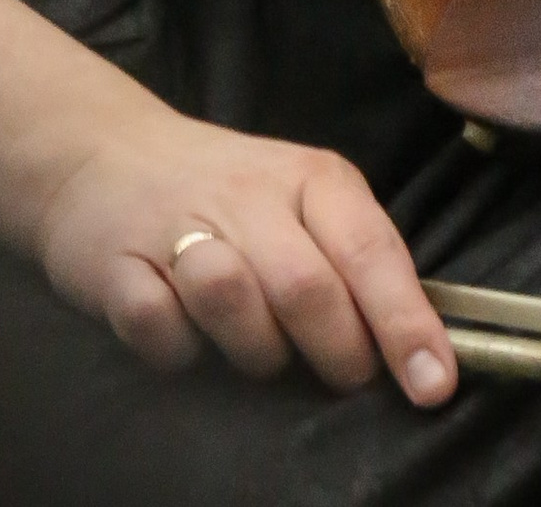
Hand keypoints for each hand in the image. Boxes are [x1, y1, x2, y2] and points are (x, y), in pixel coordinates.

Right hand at [34, 106, 456, 402]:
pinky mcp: (117, 262)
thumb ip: (358, 268)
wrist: (108, 154)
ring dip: (254, 349)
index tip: (433, 386)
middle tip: (341, 375)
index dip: (405, 324)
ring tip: (254, 345)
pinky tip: (183, 333)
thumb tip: (421, 357)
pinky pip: (158, 327)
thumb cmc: (231, 196)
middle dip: (336, 353)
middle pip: (307, 289)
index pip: (369, 252)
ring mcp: (177, 224)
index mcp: (311, 179)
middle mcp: (248, 194)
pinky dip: (177, 349)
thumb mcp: (308, 207)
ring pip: (232, 301)